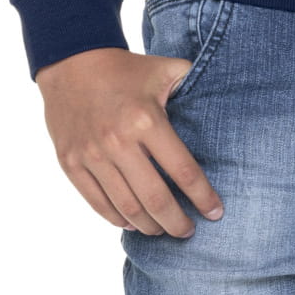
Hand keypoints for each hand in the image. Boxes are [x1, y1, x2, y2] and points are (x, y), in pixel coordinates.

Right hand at [35, 46, 224, 236]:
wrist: (72, 63)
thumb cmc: (125, 69)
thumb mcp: (163, 68)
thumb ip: (191, 81)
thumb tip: (222, 92)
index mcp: (146, 120)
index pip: (182, 170)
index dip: (203, 197)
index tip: (215, 213)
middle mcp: (118, 142)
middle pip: (156, 199)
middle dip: (177, 223)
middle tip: (189, 231)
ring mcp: (92, 156)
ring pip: (127, 208)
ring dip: (149, 226)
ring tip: (163, 229)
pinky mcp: (71, 164)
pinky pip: (98, 204)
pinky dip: (118, 219)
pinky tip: (132, 222)